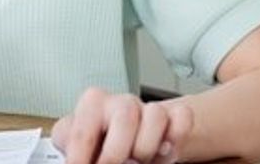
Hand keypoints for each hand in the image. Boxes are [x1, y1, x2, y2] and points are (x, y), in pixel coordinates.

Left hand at [51, 88, 192, 163]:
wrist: (122, 135)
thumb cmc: (97, 143)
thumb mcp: (77, 145)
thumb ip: (77, 153)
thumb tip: (77, 163)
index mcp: (91, 105)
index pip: (83, 132)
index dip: (80, 159)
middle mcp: (120, 103)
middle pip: (124, 118)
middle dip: (116, 154)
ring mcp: (147, 108)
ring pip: (156, 115)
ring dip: (146, 148)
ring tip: (138, 161)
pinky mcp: (172, 117)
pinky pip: (182, 117)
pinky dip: (177, 136)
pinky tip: (164, 152)